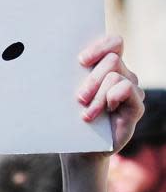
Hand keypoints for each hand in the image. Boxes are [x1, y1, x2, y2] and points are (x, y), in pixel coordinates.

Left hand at [76, 35, 144, 153]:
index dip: (99, 47)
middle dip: (92, 78)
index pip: (114, 42)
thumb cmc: (69, 117)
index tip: (80, 61)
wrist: (79, 148)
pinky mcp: (136, 106)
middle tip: (79, 98)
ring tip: (86, 113)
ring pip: (115, 76)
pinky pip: (126, 89)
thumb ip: (71, 72)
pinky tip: (101, 114)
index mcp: (106, 66)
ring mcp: (131, 90)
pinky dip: (109, 99)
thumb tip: (55, 54)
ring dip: (97, 95)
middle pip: (112, 59)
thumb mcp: (66, 91)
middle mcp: (122, 74)